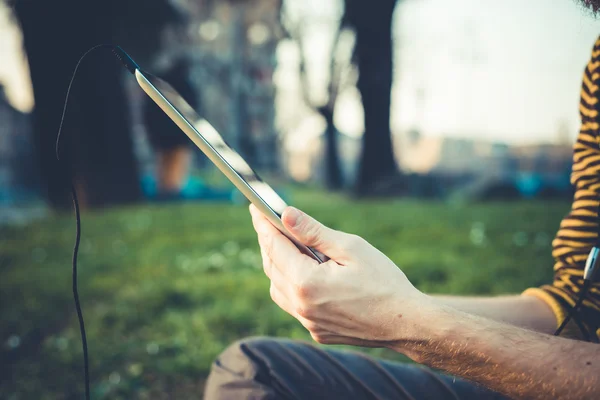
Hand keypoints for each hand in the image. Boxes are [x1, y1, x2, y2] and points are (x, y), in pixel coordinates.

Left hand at [250, 204, 428, 347]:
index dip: (264, 225)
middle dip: (268, 243)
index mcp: (306, 283)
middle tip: (265, 222)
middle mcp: (301, 306)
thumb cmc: (384, 282)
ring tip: (281, 245)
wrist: (407, 323)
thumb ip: (313, 232)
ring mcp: (308, 322)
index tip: (255, 208)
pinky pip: (292, 306)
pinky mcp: (317, 331)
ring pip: (278, 289)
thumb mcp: (351, 248)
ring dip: (276, 266)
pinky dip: (289, 286)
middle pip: (272, 268)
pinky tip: (298, 274)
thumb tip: (285, 214)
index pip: (275, 247)